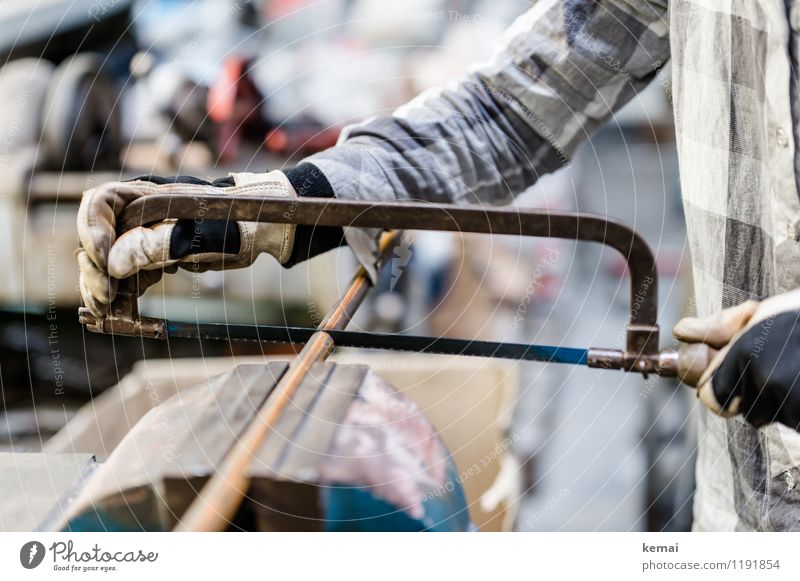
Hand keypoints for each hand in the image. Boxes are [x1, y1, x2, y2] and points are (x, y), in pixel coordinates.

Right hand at [77, 171, 296, 316]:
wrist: (255, 233)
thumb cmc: (231, 223)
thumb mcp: (195, 235)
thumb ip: (153, 247)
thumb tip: (113, 265)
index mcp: (144, 196)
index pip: (100, 205)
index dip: (93, 233)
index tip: (104, 263)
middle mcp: (136, 216)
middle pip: (96, 238)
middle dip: (94, 269)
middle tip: (104, 299)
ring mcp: (141, 238)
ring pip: (107, 262)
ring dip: (102, 287)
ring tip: (107, 312)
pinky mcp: (151, 259)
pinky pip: (126, 277)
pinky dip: (121, 294)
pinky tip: (125, 309)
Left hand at [673, 289, 799, 429]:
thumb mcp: (761, 312)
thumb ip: (720, 326)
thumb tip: (680, 331)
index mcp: (744, 353)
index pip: (712, 397)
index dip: (725, 392)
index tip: (741, 381)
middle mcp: (764, 378)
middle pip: (748, 410)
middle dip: (761, 396)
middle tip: (786, 365)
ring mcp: (792, 399)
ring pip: (777, 417)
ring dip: (788, 403)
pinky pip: (799, 423)